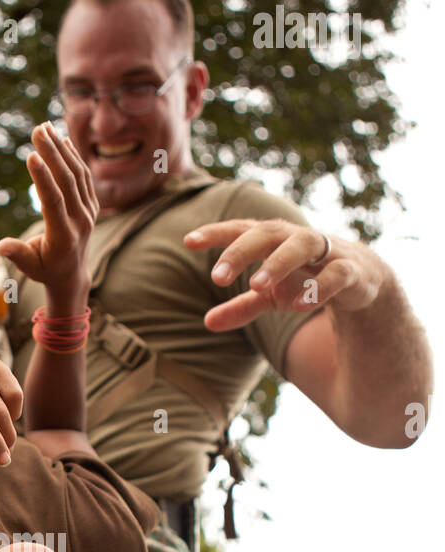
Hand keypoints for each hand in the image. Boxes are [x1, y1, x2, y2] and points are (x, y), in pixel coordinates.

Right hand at [0, 123, 97, 296]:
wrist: (72, 275)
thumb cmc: (45, 269)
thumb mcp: (29, 267)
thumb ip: (16, 254)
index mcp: (63, 237)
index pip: (54, 202)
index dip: (43, 178)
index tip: (32, 154)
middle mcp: (80, 221)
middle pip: (67, 181)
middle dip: (52, 153)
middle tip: (37, 129)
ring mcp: (89, 212)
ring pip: (77, 174)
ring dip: (61, 149)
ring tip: (44, 128)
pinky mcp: (92, 204)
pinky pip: (84, 176)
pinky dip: (73, 156)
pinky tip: (62, 139)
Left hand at [184, 219, 383, 331]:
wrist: (363, 281)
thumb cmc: (307, 279)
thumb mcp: (271, 296)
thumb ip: (241, 307)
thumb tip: (206, 323)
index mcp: (275, 241)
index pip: (242, 229)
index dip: (217, 233)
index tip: (189, 241)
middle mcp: (298, 239)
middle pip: (267, 233)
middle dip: (241, 251)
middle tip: (217, 276)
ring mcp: (326, 252)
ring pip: (302, 245)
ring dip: (278, 263)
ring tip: (255, 285)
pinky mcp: (352, 271)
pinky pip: (336, 275)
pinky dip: (319, 287)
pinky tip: (299, 305)